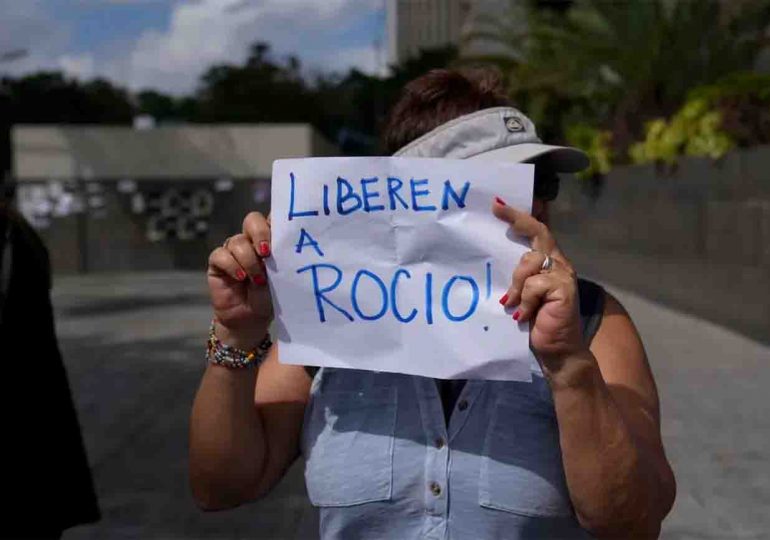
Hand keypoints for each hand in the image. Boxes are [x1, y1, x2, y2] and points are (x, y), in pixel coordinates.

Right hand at [207, 212, 272, 348]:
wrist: (251, 319)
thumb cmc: (271, 298)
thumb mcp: (281, 278)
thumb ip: (281, 260)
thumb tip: (285, 247)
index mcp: (271, 240)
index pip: (272, 218)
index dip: (276, 218)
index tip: (286, 230)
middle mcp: (251, 241)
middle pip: (252, 220)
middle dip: (260, 233)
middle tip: (267, 253)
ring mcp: (234, 250)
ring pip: (237, 241)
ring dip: (249, 260)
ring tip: (258, 280)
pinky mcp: (218, 263)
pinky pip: (221, 255)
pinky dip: (231, 265)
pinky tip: (240, 278)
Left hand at [492, 197, 585, 368]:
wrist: (556, 349)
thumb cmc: (536, 322)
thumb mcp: (520, 294)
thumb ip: (515, 276)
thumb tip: (489, 258)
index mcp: (547, 261)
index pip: (537, 231)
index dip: (520, 215)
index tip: (498, 204)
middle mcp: (558, 263)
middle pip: (539, 234)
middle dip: (517, 219)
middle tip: (497, 209)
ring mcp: (563, 275)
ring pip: (530, 262)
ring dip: (516, 283)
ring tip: (512, 304)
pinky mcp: (564, 289)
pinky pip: (534, 285)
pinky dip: (524, 301)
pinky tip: (522, 315)